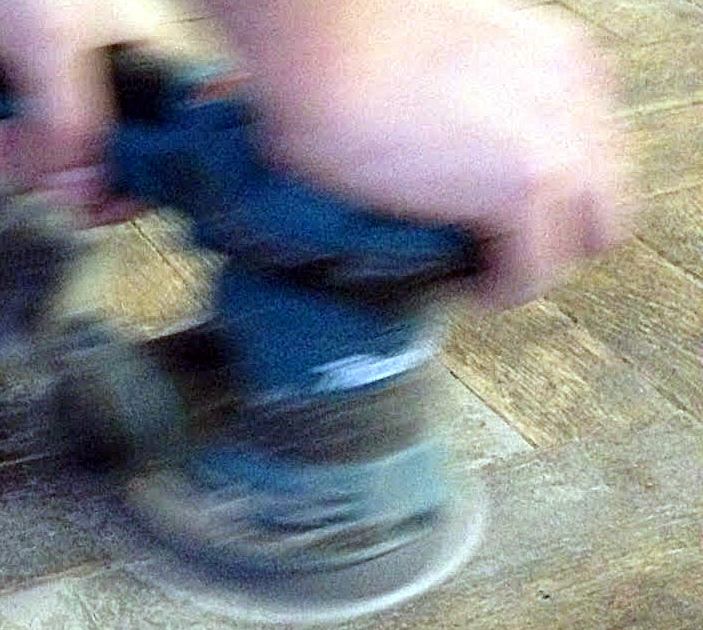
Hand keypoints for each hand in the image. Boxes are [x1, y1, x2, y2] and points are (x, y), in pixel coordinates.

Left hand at [0, 0, 168, 224]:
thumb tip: (79, 199)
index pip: (166, 153)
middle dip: (32, 168)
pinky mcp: (13, 90)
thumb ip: (71, 129)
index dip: (130, 189)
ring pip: (36, 162)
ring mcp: (59, 89)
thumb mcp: (48, 50)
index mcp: (149, 65)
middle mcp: (112, 83)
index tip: (84, 207)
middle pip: (90, 171)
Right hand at [211, 0, 626, 308]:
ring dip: (523, 266)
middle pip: (601, 203)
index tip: (500, 209)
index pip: (590, 149)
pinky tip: (460, 286)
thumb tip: (429, 147)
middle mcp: (575, 94)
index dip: (548, 191)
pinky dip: (495, 290)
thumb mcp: (438, 60)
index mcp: (559, 57)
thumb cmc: (344, 43)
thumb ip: (461, 101)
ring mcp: (559, 142)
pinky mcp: (523, 187)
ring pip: (573, 246)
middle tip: (495, 249)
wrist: (325, 42)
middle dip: (553, 234)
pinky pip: (528, 273)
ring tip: (473, 273)